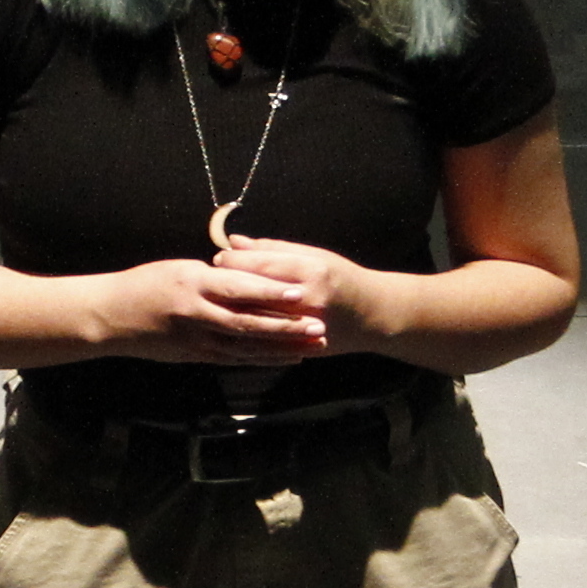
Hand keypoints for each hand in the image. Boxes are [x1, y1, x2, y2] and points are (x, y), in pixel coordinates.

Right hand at [93, 250, 336, 364]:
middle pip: (249, 322)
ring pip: (247, 345)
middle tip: (318, 326)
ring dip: (282, 347)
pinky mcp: (196, 355)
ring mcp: (196, 339)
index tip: (299, 292)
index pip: (238, 288)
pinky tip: (285, 358)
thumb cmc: (146, 284)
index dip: (271, 291)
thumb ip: (215, 275)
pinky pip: (235, 358)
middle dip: (287, 326)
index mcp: (193, 284)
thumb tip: (250, 272)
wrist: (111, 317)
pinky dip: (262, 358)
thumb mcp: (180, 269)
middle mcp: (197, 314)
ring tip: (312, 345)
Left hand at [211, 237, 397, 356]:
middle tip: (211, 281)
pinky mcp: (304, 346)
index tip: (218, 258)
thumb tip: (235, 241)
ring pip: (258, 320)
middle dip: (229, 287)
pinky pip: (269, 341)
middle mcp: (309, 299)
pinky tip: (234, 326)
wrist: (375, 316)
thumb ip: (274, 250)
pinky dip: (249, 334)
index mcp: (311, 270)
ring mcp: (306, 326)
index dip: (235, 262)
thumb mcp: (314, 255)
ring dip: (233, 311)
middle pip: (256, 293)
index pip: (262, 265)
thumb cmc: (343, 278)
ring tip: (219, 301)